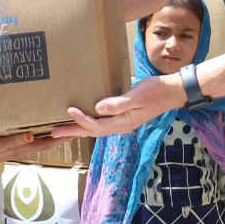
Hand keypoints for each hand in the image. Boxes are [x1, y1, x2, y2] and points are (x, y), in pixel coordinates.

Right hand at [0, 133, 70, 174]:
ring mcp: (21, 146)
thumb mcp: (1, 144)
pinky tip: (41, 127)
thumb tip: (32, 136)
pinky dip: (40, 132)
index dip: (62, 138)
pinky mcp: (15, 143)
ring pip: (42, 139)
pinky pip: (33, 137)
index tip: (75, 131)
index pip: (48, 143)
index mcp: (26, 147)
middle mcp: (26, 147)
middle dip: (62, 136)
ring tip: (62, 125)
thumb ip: (15, 140)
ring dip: (53, 134)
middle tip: (74, 127)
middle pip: (49, 141)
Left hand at [51, 75, 186, 138]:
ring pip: (95, 128)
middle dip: (72, 131)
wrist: (171, 92)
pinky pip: (101, 122)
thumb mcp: (137, 96)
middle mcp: (120, 126)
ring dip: (78, 128)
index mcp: (122, 123)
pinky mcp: (122, 116)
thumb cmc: (156, 92)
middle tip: (53, 132)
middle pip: (91, 131)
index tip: (69, 110)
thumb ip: (118, 103)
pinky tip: (82, 118)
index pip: (96, 125)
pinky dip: (88, 121)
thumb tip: (98, 108)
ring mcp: (121, 122)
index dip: (81, 119)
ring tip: (62, 129)